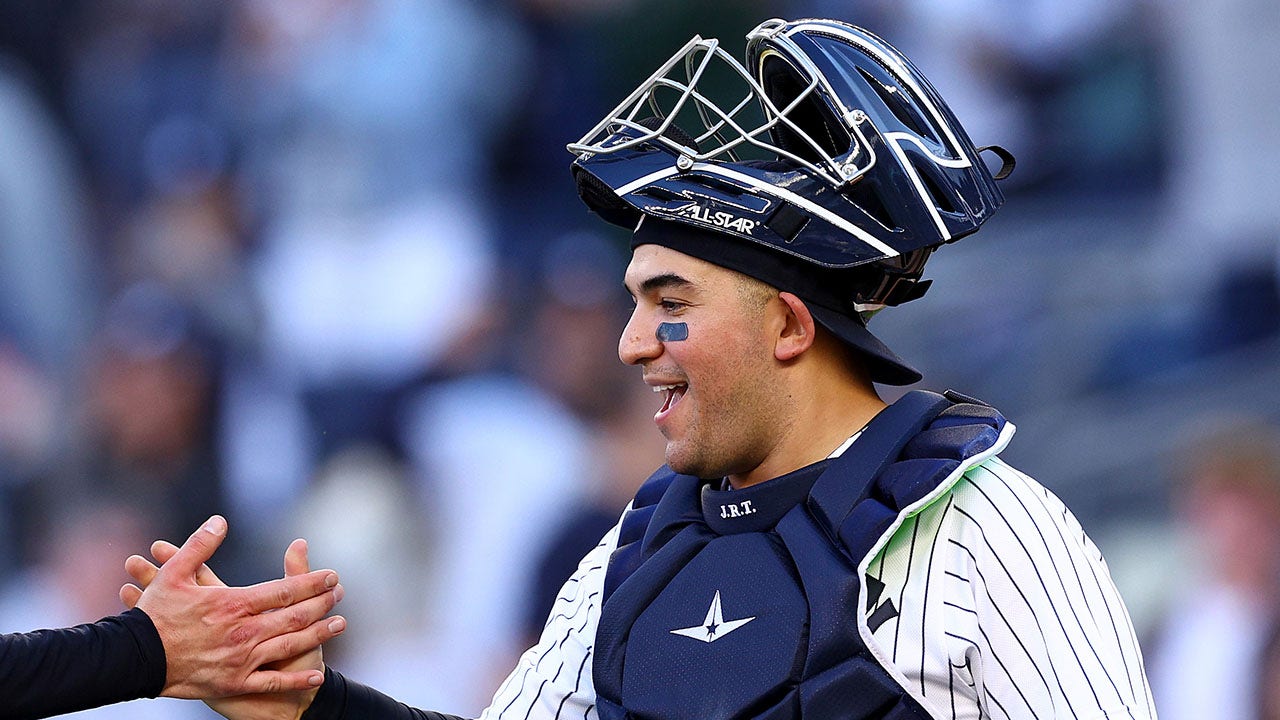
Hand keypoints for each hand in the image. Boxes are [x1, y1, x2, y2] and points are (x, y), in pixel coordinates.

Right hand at [118, 515, 345, 700]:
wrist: (133, 662)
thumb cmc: (153, 616)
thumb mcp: (173, 575)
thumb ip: (199, 546)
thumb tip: (219, 521)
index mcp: (232, 604)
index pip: (283, 590)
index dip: (311, 582)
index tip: (332, 575)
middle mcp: (242, 632)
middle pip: (293, 617)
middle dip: (321, 604)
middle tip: (339, 594)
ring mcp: (240, 661)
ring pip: (289, 645)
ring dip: (318, 634)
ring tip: (340, 624)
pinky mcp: (234, 684)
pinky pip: (271, 682)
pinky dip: (296, 679)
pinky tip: (317, 674)